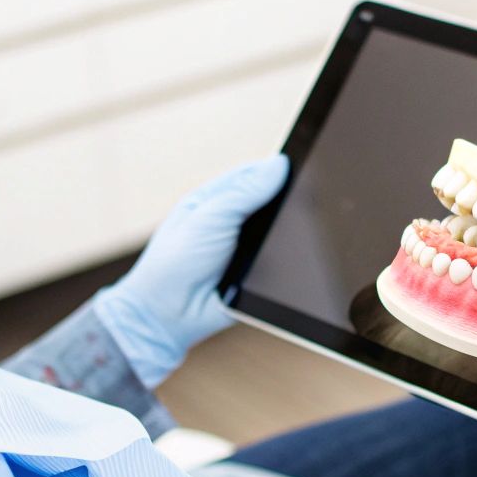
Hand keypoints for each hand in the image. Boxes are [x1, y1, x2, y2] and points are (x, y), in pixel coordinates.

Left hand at [93, 155, 288, 386]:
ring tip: (296, 229)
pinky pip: (282, 263)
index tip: (304, 162)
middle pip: (271, 204)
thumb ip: (244, 192)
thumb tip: (279, 165)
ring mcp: (246, 249)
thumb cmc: (174, 261)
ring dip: (286, 234)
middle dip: (287, 203)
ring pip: (279, 233)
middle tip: (307, 198)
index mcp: (216, 199)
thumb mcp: (209, 216)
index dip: (278, 170)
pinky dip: (286, 259)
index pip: (254, 175)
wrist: (169, 315)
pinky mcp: (257, 276)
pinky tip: (292, 257)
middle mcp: (233, 222)